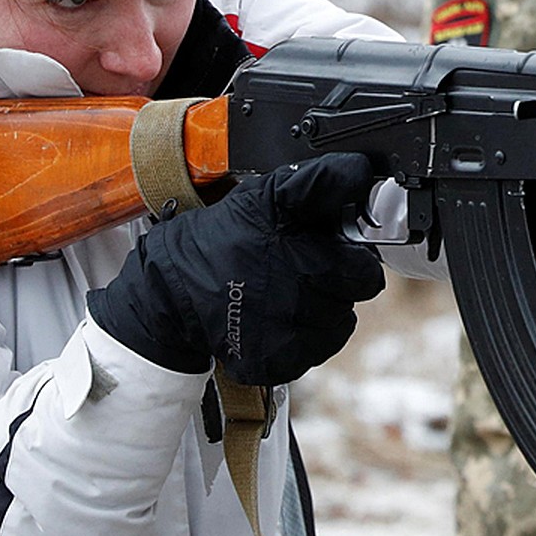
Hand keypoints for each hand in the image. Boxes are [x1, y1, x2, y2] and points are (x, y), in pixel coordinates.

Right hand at [89, 154, 385, 384]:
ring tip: (286, 287)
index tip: (335, 247)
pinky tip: (278, 314)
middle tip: (304, 264)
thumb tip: (358, 171)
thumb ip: (318, 182)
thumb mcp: (267, 195)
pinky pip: (313, 349)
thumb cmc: (220, 240)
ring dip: (321, 306)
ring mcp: (288, 340)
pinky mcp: (275, 364)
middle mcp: (303, 306)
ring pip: (336, 324)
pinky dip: (302, 333)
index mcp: (310, 263)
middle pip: (352, 298)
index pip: (367, 272)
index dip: (353, 255)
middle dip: (336, 278)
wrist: (168, 292)